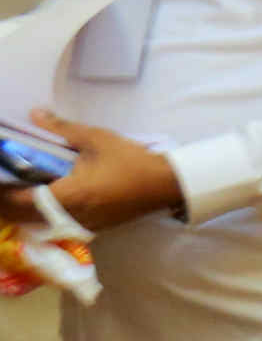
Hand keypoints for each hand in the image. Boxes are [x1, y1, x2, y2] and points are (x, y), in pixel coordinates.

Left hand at [9, 112, 182, 230]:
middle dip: (7, 201)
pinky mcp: (91, 225)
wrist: (165, 184)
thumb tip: (34, 114)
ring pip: (37, 222)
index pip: (19, 200)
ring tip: (16, 188)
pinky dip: (40, 212)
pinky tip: (41, 196)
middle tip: (3, 181)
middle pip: (23, 216)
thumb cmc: (130, 161)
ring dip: (22, 208)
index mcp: (68, 196)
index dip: (1, 191)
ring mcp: (81, 224)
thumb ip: (61, 129)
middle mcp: (70, 216)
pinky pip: (54, 223)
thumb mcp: (95, 139)